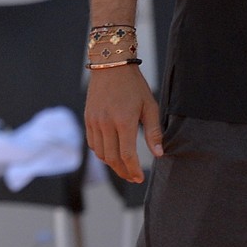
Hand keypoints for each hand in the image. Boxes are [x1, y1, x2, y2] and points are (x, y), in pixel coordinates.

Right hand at [84, 64, 162, 183]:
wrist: (111, 67)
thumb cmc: (135, 86)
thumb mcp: (150, 106)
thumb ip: (153, 132)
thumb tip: (159, 153)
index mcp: (124, 121)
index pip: (127, 154)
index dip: (133, 169)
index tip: (140, 178)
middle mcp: (106, 124)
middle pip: (112, 158)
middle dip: (123, 171)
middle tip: (133, 178)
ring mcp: (94, 122)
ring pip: (100, 153)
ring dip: (112, 165)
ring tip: (125, 169)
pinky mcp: (87, 120)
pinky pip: (93, 144)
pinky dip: (102, 153)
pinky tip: (112, 155)